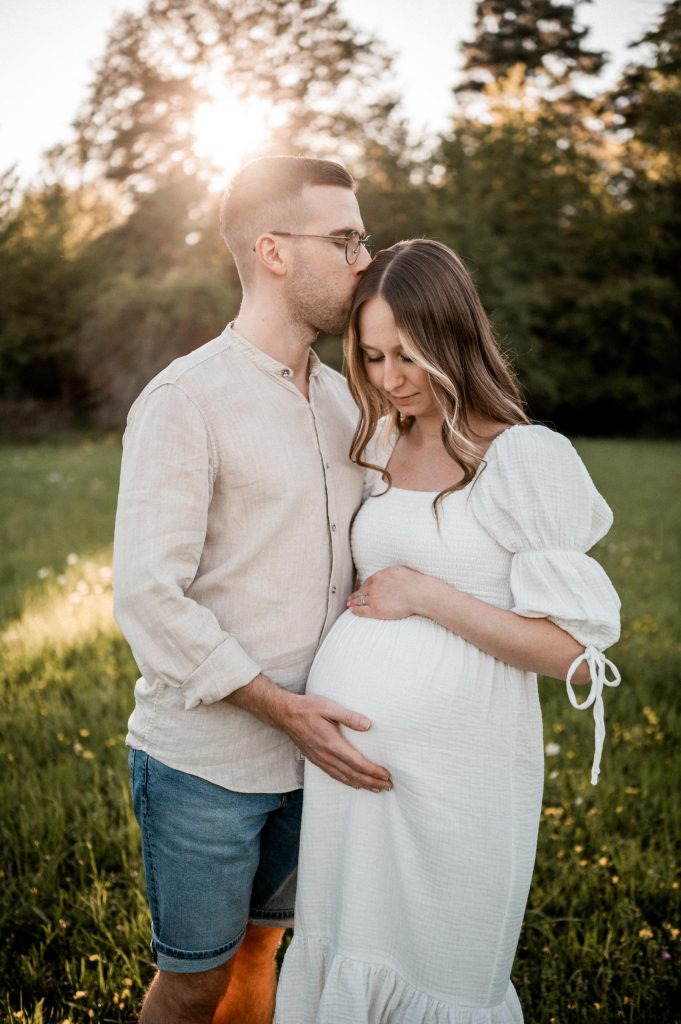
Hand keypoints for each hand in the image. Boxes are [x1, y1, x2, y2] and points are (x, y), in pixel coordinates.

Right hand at [228, 675, 391, 791]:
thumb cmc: (308, 707)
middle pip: (354, 775)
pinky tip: (354, 783)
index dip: (374, 772)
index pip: (358, 763)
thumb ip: (350, 716)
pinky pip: (334, 775)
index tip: (387, 776)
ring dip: (362, 785)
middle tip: (388, 787)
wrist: (284, 714)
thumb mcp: (330, 707)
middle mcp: (327, 756)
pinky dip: (347, 782)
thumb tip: (369, 725)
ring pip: (344, 778)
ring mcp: (320, 760)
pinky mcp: (315, 760)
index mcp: (333, 744)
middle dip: (372, 782)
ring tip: (376, 789)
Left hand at [348, 566, 424, 619]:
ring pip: (359, 600)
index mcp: (378, 576)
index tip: (360, 590)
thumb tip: (388, 575)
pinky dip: (355, 610)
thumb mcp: (398, 571)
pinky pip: (361, 610)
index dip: (362, 587)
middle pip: (361, 591)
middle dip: (355, 595)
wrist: (418, 593)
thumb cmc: (413, 583)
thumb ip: (389, 573)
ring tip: (350, 604)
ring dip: (353, 602)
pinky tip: (352, 610)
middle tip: (350, 598)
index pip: (367, 582)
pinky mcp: (376, 610)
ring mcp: (374, 598)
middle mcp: (373, 586)